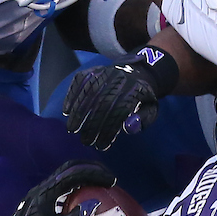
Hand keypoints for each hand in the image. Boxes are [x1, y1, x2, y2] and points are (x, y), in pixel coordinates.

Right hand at [63, 47, 178, 149]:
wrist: (137, 72)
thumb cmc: (141, 98)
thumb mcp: (150, 109)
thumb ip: (142, 120)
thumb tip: (128, 128)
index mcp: (135, 90)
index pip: (120, 111)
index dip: (109, 130)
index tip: (101, 146)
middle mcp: (119, 79)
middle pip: (102, 102)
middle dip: (91, 124)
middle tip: (84, 141)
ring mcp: (105, 72)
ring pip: (88, 91)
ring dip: (78, 112)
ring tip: (72, 129)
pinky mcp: (93, 69)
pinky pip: (79, 80)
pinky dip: (71, 95)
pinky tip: (66, 111)